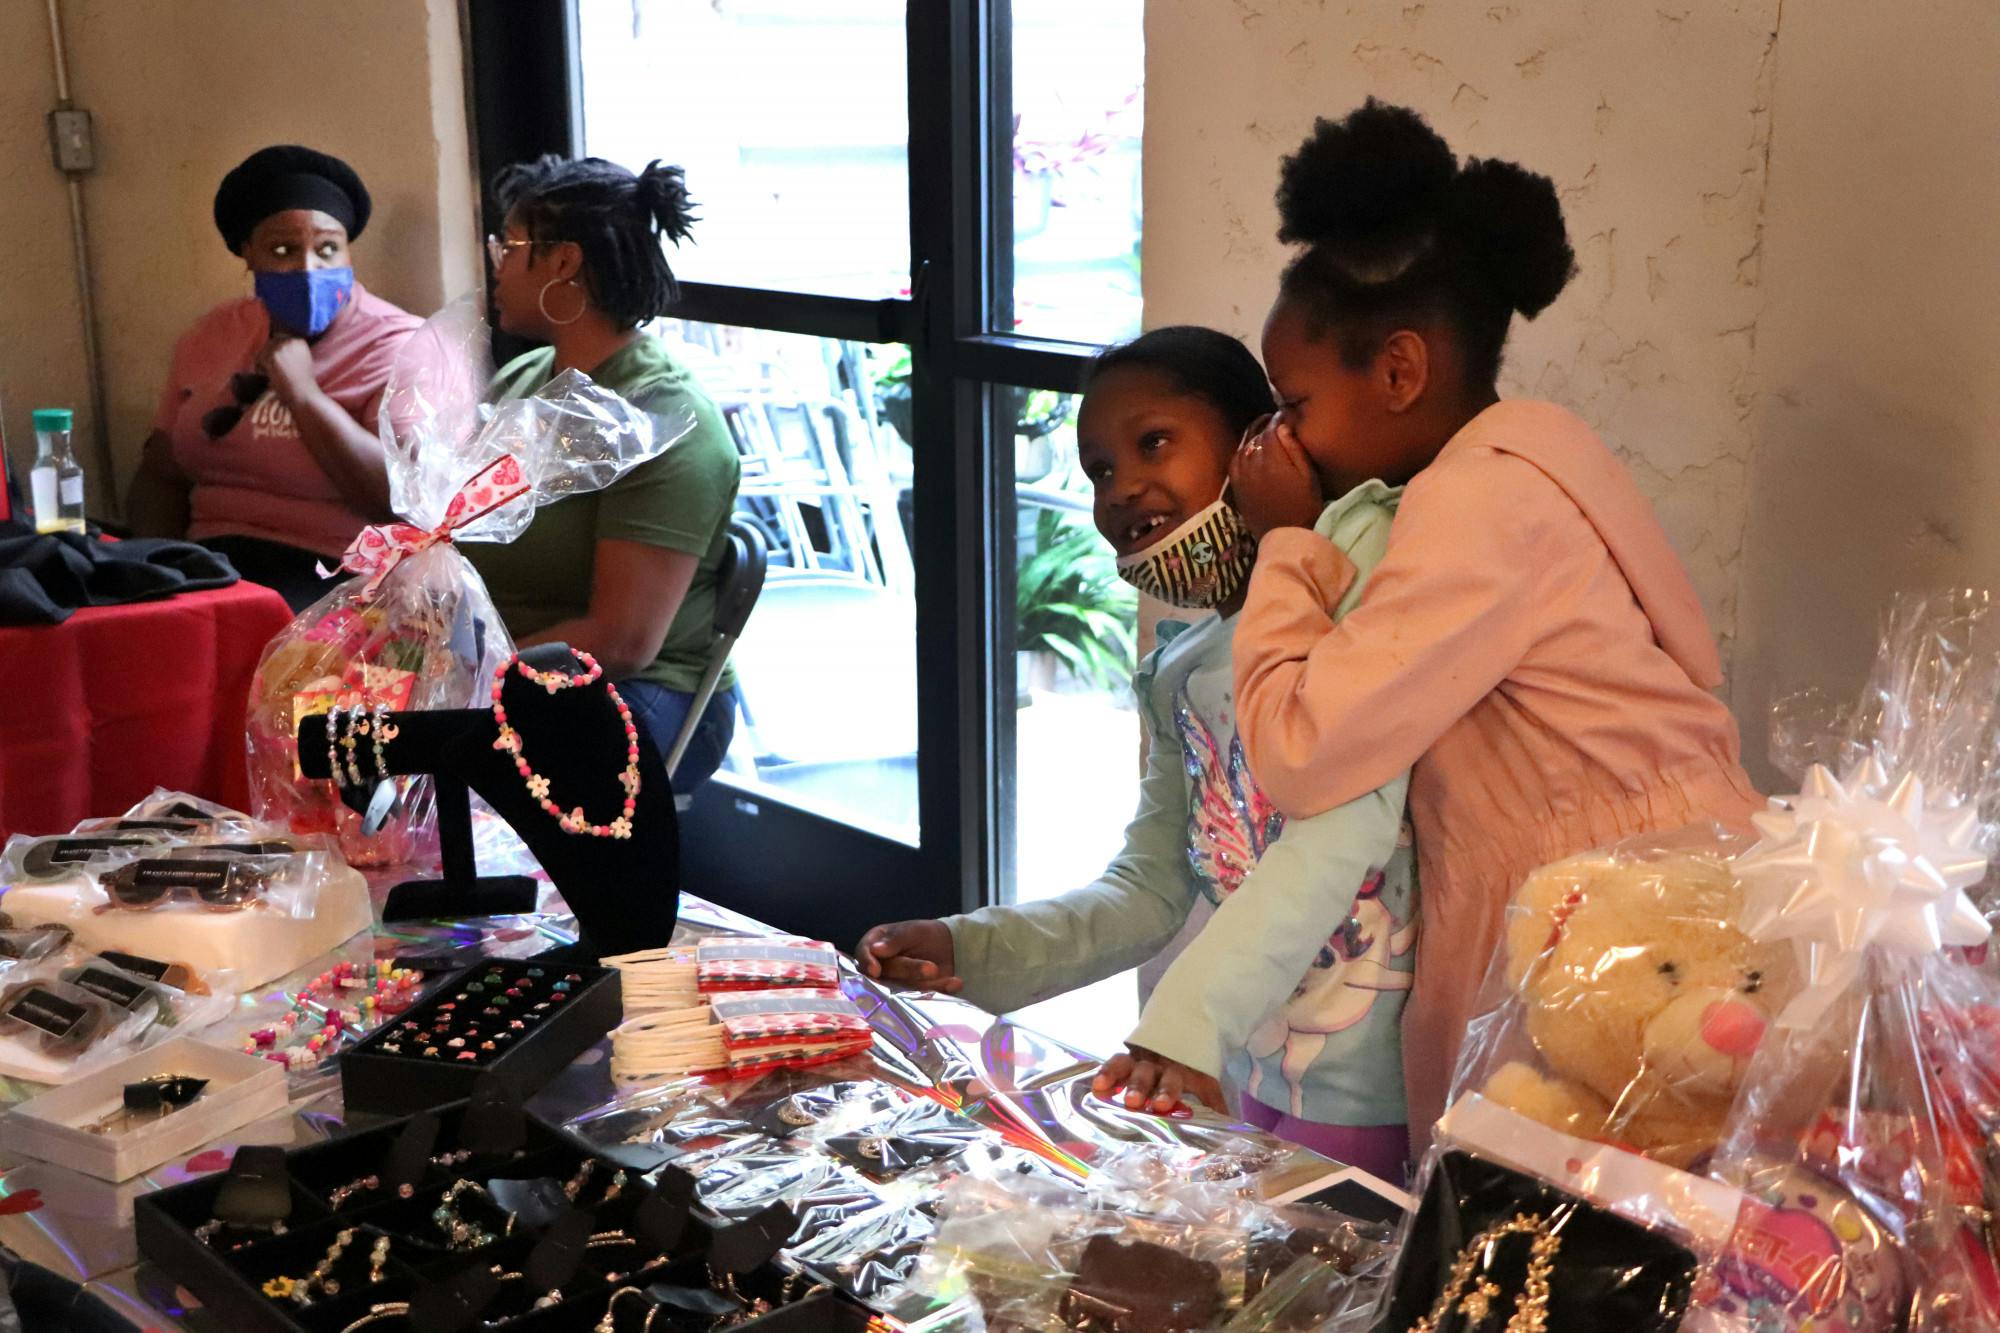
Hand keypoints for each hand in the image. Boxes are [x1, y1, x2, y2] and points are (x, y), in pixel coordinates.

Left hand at [256, 334, 318, 407]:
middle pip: (269, 343)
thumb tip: (274, 344)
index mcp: (300, 341)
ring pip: (263, 351)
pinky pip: (259, 359)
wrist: (305, 395)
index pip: (279, 338)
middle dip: (268, 356)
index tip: (279, 363)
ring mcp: (282, 348)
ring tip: (272, 375)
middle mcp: (292, 341)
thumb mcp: (302, 359)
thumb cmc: (302, 382)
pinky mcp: (274, 357)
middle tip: (273, 370)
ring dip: (263, 363)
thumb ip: (291, 350)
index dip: (275, 351)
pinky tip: (270, 377)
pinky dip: (261, 369)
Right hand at [856, 919, 961, 993]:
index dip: (867, 962)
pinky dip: (940, 991)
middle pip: (887, 973)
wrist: (948, 947)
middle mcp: (881, 969)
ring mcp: (895, 986)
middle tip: (932, 968)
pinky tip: (955, 984)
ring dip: (929, 985)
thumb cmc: (923, 934)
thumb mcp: (912, 930)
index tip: (875, 970)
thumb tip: (875, 950)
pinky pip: (922, 998)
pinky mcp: (912, 998)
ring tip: (952, 980)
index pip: (863, 954)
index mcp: (874, 946)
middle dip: (910, 970)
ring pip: (905, 989)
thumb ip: (895, 939)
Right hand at [1092, 1045, 1226, 1113]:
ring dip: (1117, 1076)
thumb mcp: (1205, 1082)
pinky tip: (1094, 1084)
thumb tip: (1233, 1126)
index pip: (1174, 1080)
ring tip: (1104, 1088)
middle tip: (1134, 1102)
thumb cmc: (1191, 1069)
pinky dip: (1104, 1072)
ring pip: (1127, 1065)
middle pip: (1148, 1074)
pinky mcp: (1123, 1060)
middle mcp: (1157, 1065)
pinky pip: (1112, 1063)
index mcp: (1179, 1072)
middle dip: (1140, 1086)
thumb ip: (1214, 1103)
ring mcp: (1139, 1061)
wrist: (1176, 1037)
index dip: (1168, 1091)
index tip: (1161, 1105)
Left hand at [1230, 413, 1323, 538]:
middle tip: (1278, 422)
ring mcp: (1241, 474)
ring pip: (1245, 446)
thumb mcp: (1308, 475)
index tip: (1287, 414)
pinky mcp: (1236, 485)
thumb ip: (1294, 448)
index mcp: (1272, 458)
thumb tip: (1282, 425)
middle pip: (1257, 435)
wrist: (1286, 534)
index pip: (1271, 427)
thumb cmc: (1304, 504)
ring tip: (1266, 435)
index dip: (1279, 418)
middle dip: (1267, 426)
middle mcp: (1252, 462)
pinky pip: (1236, 460)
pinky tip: (1252, 452)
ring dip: (1255, 438)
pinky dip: (1244, 452)